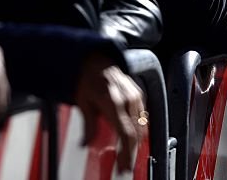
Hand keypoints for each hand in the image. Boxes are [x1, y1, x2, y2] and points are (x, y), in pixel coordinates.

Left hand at [74, 53, 144, 172]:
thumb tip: (85, 144)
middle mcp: (128, 99)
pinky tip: (132, 137)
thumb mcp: (83, 101)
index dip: (126, 153)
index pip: (126, 134)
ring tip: (126, 155)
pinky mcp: (139, 95)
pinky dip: (139, 130)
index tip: (123, 168)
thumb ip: (88, 124)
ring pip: (142, 127)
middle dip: (131, 153)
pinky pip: (143, 117)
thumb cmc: (88, 79)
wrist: (97, 58)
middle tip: (123, 166)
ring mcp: (136, 96)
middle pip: (136, 134)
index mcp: (113, 102)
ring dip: (136, 142)